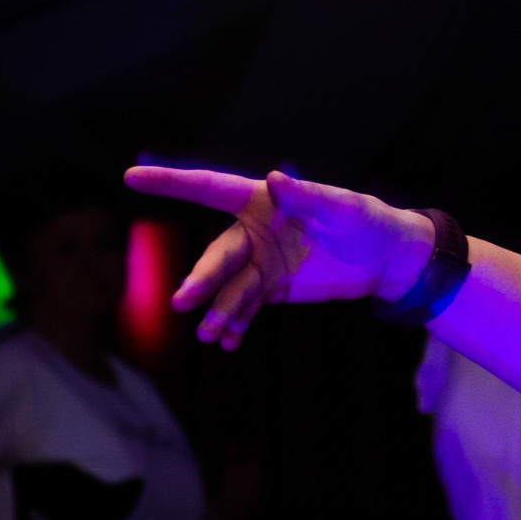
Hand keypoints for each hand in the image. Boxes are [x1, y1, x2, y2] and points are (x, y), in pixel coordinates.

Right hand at [123, 166, 435, 350]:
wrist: (388, 258)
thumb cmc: (367, 220)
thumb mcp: (343, 207)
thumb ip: (308, 196)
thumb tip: (275, 179)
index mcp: (260, 200)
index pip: (209, 188)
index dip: (171, 183)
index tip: (133, 177)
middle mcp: (252, 231)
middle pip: (219, 256)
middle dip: (203, 280)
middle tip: (185, 301)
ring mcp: (261, 262)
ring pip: (230, 288)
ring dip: (219, 311)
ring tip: (212, 335)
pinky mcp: (274, 288)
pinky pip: (247, 307)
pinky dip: (237, 323)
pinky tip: (229, 342)